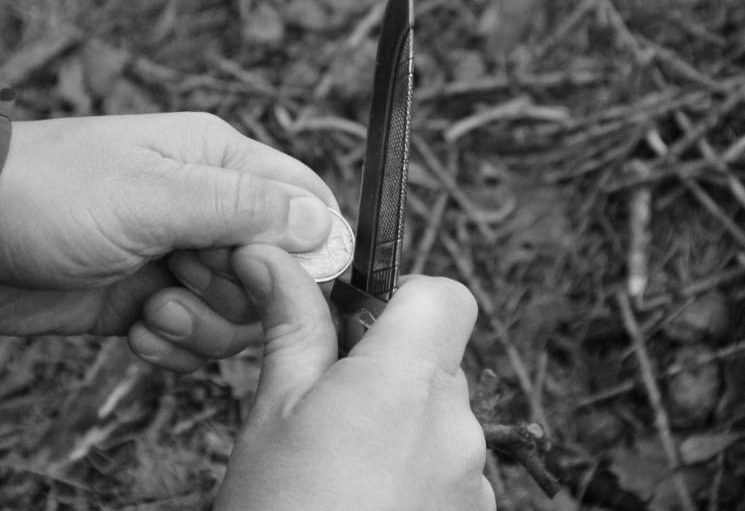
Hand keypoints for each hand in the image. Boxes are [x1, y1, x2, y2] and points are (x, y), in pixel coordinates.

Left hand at [0, 113, 337, 370]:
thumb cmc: (51, 195)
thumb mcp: (152, 197)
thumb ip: (243, 209)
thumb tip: (324, 223)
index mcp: (217, 162)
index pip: (303, 200)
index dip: (305, 248)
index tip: (268, 277)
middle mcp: (205, 209)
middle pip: (276, 270)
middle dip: (240, 295)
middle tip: (184, 280)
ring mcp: (177, 257)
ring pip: (238, 312)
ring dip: (204, 327)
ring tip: (152, 310)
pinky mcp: (148, 300)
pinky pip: (195, 338)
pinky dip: (174, 345)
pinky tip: (136, 331)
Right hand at [215, 245, 494, 510]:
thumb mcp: (273, 413)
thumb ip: (291, 328)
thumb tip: (272, 258)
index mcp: (403, 384)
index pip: (445, 295)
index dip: (402, 295)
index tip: (356, 323)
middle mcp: (455, 427)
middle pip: (438, 358)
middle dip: (388, 365)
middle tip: (327, 400)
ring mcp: (472, 479)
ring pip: (442, 415)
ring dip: (401, 420)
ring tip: (339, 463)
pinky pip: (450, 466)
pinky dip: (415, 467)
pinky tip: (365, 497)